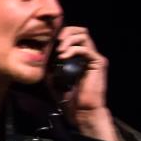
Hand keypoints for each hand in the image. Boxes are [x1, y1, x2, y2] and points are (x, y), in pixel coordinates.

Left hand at [52, 25, 116, 140]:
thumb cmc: (68, 97)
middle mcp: (88, 54)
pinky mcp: (98, 62)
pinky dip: (73, 50)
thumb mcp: (53, 77)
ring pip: (84, 35)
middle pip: (80, 30)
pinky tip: (63, 57)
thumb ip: (50, 64)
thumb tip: (42, 52)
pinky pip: (86, 49)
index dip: (61, 33)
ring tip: (59, 51)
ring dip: (68, 39)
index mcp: (78, 56)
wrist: (81, 111)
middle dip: (66, 32)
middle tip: (55, 42)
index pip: (73, 35)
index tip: (49, 41)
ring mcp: (94, 57)